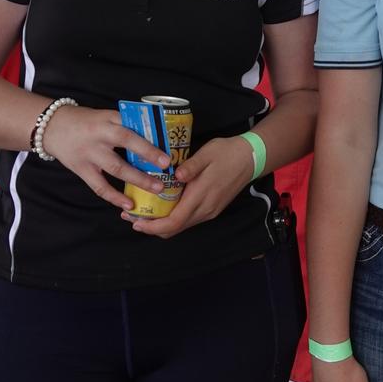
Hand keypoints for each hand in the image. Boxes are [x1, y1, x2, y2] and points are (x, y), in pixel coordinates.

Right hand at [42, 106, 170, 209]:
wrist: (50, 127)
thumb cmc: (84, 121)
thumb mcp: (104, 116)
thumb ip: (124, 125)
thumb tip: (154, 137)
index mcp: (108, 119)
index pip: (132, 124)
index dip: (150, 135)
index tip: (167, 146)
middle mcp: (100, 135)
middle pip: (127, 142)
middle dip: (148, 155)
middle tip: (166, 167)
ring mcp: (90, 153)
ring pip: (116, 168)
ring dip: (138, 179)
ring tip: (156, 188)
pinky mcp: (81, 169)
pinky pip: (100, 186)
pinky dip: (115, 197)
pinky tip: (129, 204)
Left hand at [123, 135, 252, 237]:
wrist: (251, 158)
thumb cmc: (227, 153)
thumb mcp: (207, 153)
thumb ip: (191, 166)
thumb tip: (174, 176)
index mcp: (201, 196)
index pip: (173, 222)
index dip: (153, 227)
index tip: (136, 222)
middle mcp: (205, 210)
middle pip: (174, 229)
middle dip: (151, 227)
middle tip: (132, 217)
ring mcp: (209, 211)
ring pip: (181, 226)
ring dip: (161, 224)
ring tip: (143, 212)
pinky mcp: (211, 208)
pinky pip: (188, 219)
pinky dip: (172, 218)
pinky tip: (162, 206)